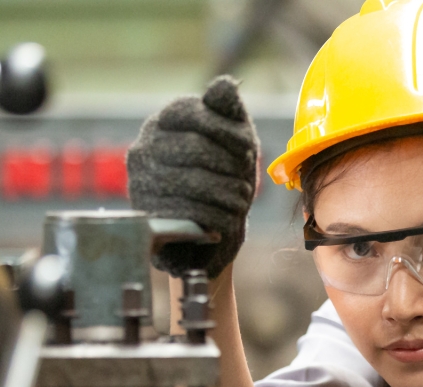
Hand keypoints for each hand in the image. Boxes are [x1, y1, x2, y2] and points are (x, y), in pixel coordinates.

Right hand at [126, 75, 258, 278]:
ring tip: (241, 201)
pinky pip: (187, 213)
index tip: (249, 151)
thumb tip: (226, 84)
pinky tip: (230, 219)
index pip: (193, 114)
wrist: (211, 233)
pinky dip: (218, 217)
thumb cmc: (225, 179)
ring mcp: (140, 182)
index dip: (229, 133)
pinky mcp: (149, 216)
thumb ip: (229, 111)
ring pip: (193, 182)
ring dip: (229, 194)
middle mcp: (144, 148)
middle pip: (195, 149)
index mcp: (163, 122)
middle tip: (247, 184)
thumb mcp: (235, 141)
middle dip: (231, 167)